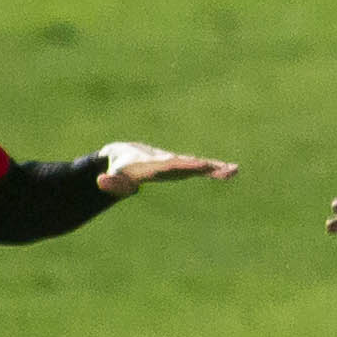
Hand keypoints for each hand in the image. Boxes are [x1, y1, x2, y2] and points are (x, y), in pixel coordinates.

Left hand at [96, 139, 238, 194]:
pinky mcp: (182, 167)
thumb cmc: (120, 168)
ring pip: (199, 165)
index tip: (199, 165)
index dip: (185, 166)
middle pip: (190, 164)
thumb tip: (102, 182)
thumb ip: (111, 182)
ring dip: (216, 168)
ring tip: (235, 170)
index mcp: (155, 165)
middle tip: (224, 168)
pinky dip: (215, 170)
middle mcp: (170, 162)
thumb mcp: (113, 177)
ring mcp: (178, 164)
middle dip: (206, 167)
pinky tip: (231, 172)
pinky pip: (200, 168)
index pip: (172, 166)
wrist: (126, 153)